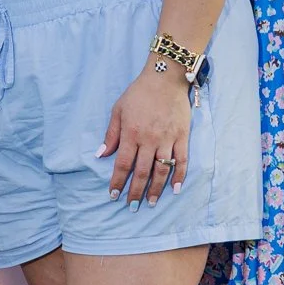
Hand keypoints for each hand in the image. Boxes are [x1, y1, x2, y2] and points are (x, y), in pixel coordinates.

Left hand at [97, 63, 192, 205]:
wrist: (165, 78)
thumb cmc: (139, 93)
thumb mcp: (118, 110)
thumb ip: (111, 134)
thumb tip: (102, 154)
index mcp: (131, 133)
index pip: (123, 164)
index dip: (118, 182)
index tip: (114, 195)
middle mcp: (149, 139)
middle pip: (142, 172)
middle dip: (135, 191)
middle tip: (131, 206)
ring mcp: (167, 139)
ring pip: (161, 170)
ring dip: (156, 189)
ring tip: (152, 202)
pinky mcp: (182, 136)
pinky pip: (181, 160)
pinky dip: (179, 175)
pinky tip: (175, 188)